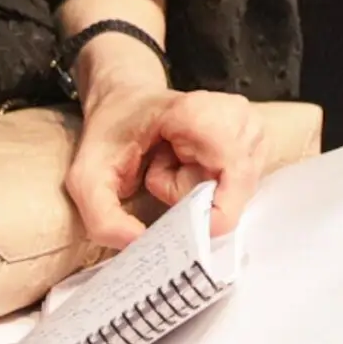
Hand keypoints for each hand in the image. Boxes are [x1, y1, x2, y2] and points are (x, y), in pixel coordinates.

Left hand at [64, 81, 267, 249]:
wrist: (127, 97)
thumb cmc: (112, 130)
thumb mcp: (87, 176)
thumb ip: (104, 218)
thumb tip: (142, 246)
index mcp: (201, 113)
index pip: (231, 180)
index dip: (203, 211)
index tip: (164, 200)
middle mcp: (238, 116)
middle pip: (231, 194)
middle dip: (193, 197)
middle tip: (160, 169)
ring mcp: (252, 127)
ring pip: (236, 193)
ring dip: (199, 191)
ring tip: (173, 161)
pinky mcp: (256, 140)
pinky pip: (239, 187)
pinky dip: (211, 185)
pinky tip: (189, 161)